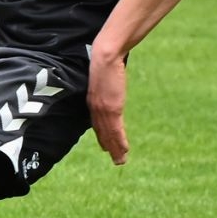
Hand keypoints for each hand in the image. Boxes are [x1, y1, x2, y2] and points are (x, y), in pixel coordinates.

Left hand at [88, 51, 129, 165]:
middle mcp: (95, 107)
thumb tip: (109, 84)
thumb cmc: (104, 62)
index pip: (96, 122)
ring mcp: (103, 109)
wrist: (105, 56)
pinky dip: (120, 142)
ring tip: (120, 160)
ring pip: (109, 134)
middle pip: (102, 131)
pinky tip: (123, 150)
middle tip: (115, 159)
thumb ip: (105, 86)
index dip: (101, 135)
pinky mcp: (111, 108)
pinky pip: (116, 129)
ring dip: (116, 149)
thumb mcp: (103, 77)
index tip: (105, 145)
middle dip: (109, 146)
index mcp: (92, 101)